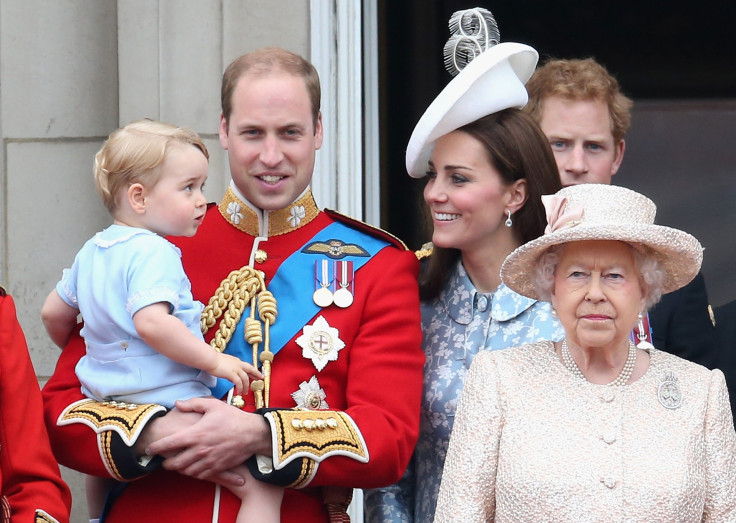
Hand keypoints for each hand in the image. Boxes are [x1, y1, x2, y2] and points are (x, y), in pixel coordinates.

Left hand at [144, 397, 271, 484]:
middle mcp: (199, 450)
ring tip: (177, 464)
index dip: (155, 448)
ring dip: (179, 469)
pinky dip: (193, 473)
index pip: (169, 444)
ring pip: (186, 471)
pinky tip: (192, 468)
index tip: (149, 450)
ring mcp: (208, 461)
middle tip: (164, 461)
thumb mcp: (213, 405)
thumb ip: (193, 403)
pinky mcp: (217, 467)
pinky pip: (200, 476)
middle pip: (175, 463)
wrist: (253, 433)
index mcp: (196, 434)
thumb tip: (177, 404)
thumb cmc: (233, 417)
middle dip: (166, 464)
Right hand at [211, 353, 262, 392]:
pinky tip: (239, 392)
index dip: (252, 370)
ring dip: (246, 386)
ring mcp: (236, 369)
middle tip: (261, 378)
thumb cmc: (213, 361)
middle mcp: (238, 364)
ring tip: (245, 392)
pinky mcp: (232, 374)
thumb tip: (230, 374)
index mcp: (236, 361)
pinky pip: (239, 383)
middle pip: (251, 369)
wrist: (210, 359)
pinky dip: (240, 388)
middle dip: (256, 374)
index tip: (256, 374)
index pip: (247, 366)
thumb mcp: (224, 362)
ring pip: (245, 379)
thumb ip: (229, 368)